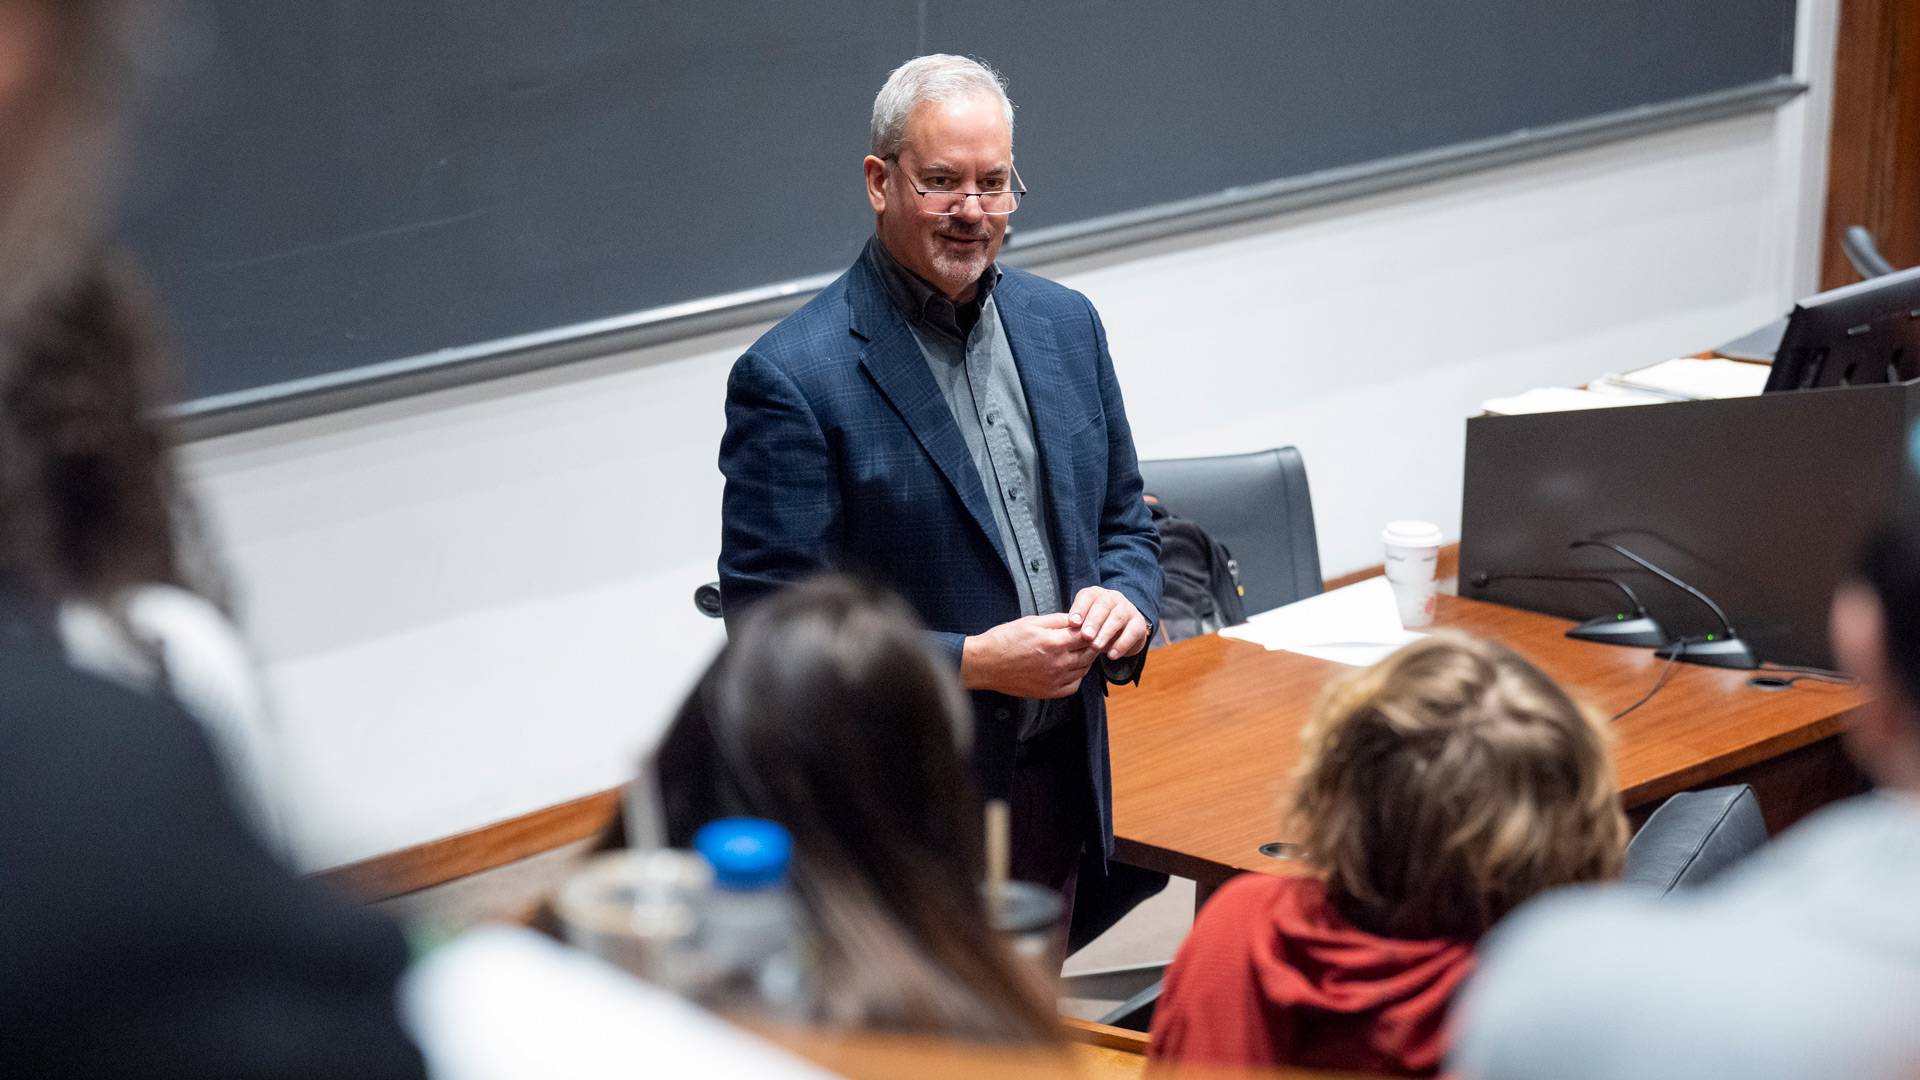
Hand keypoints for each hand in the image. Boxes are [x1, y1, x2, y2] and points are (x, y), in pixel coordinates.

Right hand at [961, 613, 1100, 698]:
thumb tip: (1076, 619)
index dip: (1091, 629)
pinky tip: (1071, 668)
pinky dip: (1077, 677)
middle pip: (1089, 653)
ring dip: (1086, 659)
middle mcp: (1058, 663)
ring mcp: (1054, 680)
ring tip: (1079, 651)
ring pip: (1083, 669)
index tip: (1090, 626)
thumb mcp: (1031, 622)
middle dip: (1092, 644)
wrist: (985, 664)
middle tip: (1090, 638)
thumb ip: (1057, 620)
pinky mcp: (1049, 692)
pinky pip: (1073, 686)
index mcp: (1054, 642)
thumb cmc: (1005, 640)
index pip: (1086, 635)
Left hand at [1070, 586, 1150, 661]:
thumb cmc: (1096, 627)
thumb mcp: (1084, 624)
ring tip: (1096, 647)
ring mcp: (1127, 609)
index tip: (1072, 623)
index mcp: (1095, 594)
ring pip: (1117, 617)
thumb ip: (1076, 626)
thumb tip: (1063, 635)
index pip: (1087, 596)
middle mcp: (1112, 598)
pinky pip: (1132, 632)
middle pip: (1103, 606)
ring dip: (1106, 633)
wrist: (1123, 632)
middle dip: (1093, 621)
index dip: (1079, 608)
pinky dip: (1121, 644)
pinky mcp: (1139, 623)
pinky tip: (1112, 655)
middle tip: (1085, 636)